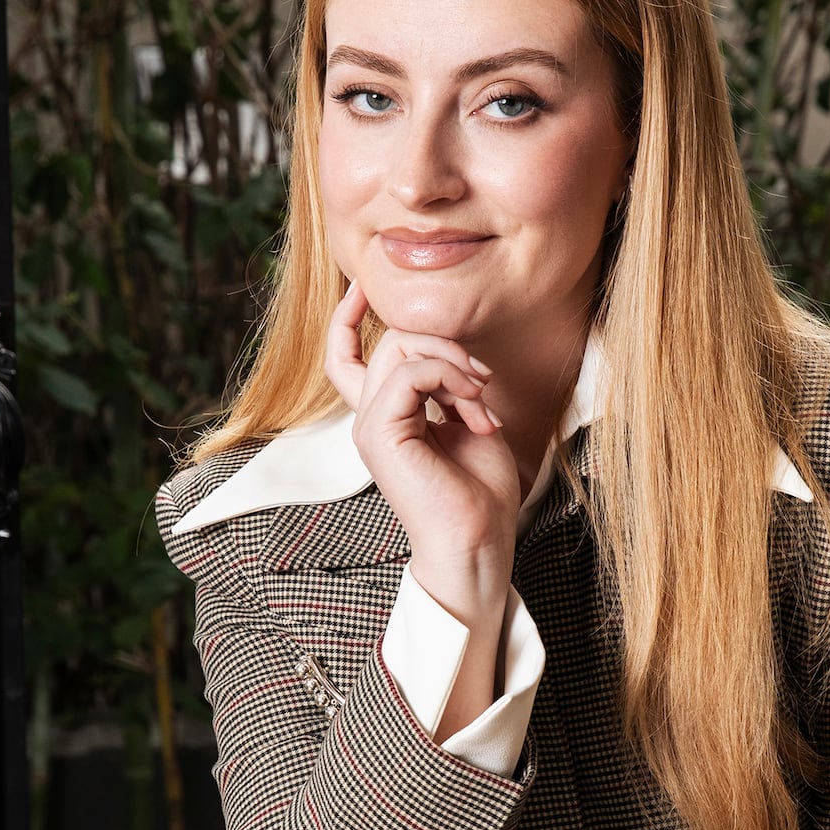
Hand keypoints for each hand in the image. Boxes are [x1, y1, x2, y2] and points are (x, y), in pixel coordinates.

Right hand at [326, 281, 518, 624]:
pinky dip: (449, 378)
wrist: (478, 542)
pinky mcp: (380, 434)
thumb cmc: (480, 494)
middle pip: (392, 342)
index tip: (362, 287)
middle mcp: (370, 419)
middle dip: (446, 347)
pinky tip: (474, 409)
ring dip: (454, 365)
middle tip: (483, 384)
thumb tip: (450, 355)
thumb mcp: (469, 422)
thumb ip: (450, 385)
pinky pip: (410, 373)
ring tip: (482, 401)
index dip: (348, 318)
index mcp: (387, 417)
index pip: (347, 356)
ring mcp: (370, 426)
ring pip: (399, 350)